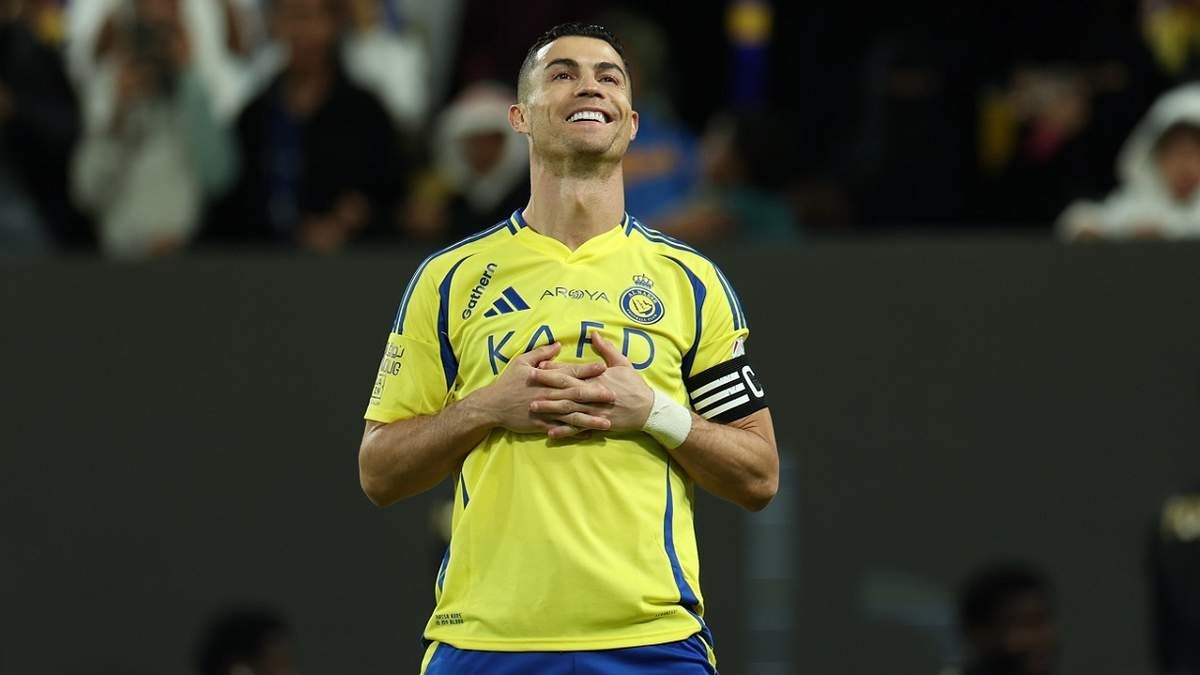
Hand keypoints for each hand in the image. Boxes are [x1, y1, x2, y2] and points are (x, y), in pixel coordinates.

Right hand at [472, 342, 612, 435]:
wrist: (492, 406)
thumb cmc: (508, 382)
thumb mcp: (521, 362)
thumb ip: (541, 352)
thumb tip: (558, 344)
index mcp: (546, 378)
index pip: (570, 372)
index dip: (587, 370)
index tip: (603, 368)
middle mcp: (549, 394)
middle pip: (575, 395)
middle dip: (595, 395)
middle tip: (613, 396)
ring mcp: (546, 411)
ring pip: (572, 415)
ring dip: (590, 419)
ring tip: (607, 423)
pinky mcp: (542, 425)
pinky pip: (561, 429)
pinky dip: (575, 432)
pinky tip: (589, 435)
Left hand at [529, 332, 652, 438]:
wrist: (648, 409)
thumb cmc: (635, 385)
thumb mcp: (623, 363)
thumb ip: (606, 349)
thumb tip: (594, 333)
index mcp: (597, 378)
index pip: (572, 371)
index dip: (555, 368)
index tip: (539, 365)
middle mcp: (593, 394)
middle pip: (566, 388)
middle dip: (546, 384)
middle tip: (528, 381)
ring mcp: (594, 411)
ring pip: (568, 409)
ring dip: (550, 408)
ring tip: (533, 406)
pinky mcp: (597, 425)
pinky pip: (578, 429)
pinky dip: (565, 431)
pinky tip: (550, 433)